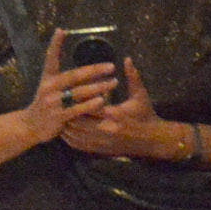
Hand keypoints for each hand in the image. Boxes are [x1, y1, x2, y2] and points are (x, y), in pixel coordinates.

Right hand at [22, 29, 118, 142]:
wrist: (29, 126)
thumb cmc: (45, 104)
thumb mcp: (48, 87)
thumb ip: (64, 77)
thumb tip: (88, 69)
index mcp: (48, 79)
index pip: (50, 59)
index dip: (55, 44)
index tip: (61, 30)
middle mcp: (49, 88)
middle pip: (74, 76)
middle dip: (94, 70)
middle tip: (111, 67)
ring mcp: (53, 103)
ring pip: (78, 92)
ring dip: (98, 87)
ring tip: (113, 83)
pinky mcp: (57, 117)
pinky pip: (77, 109)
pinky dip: (90, 104)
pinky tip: (102, 100)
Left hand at [58, 55, 172, 157]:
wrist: (151, 140)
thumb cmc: (146, 114)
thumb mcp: (140, 95)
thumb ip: (133, 77)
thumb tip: (126, 59)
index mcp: (114, 114)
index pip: (89, 105)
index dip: (78, 100)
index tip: (70, 92)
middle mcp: (105, 129)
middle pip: (78, 121)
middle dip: (68, 112)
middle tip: (59, 104)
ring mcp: (100, 142)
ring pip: (74, 134)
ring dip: (66, 125)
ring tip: (59, 115)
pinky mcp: (98, 150)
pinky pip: (77, 144)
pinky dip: (69, 137)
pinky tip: (65, 129)